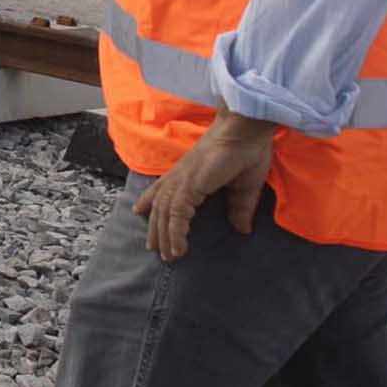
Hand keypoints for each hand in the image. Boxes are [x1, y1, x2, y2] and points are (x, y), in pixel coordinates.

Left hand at [132, 112, 276, 260]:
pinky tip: (177, 247)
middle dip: (157, 228)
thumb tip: (242, 229)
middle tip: (154, 248)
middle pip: (161, 206)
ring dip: (164, 235)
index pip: (164, 191)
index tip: (140, 212)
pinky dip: (175, 232)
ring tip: (167, 255)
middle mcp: (180, 177)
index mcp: (189, 174)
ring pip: (165, 212)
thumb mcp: (244, 187)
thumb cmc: (246, 152)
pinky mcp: (190, 185)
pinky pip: (176, 213)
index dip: (151, 202)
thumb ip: (239, 208)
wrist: (246, 131)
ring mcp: (182, 180)